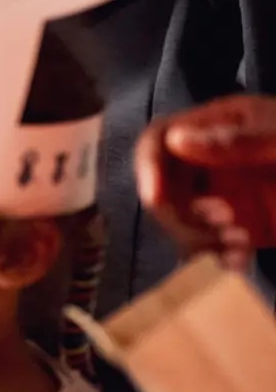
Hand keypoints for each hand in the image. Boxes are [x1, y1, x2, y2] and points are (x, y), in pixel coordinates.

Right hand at [136, 94, 275, 268]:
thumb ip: (239, 139)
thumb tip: (177, 139)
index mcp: (218, 127)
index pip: (161, 140)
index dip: (149, 167)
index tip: (156, 198)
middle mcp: (211, 163)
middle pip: (163, 188)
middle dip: (181, 212)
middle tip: (221, 222)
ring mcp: (225, 199)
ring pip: (180, 224)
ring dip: (198, 240)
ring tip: (239, 244)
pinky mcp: (241, 231)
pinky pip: (208, 250)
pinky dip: (215, 261)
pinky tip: (239, 264)